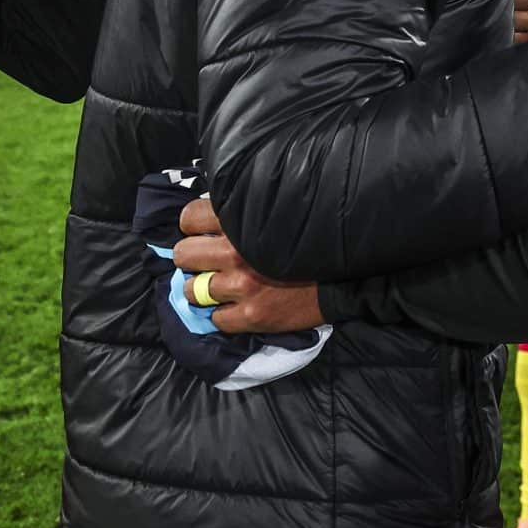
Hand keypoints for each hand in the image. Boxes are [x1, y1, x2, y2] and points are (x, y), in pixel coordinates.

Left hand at [170, 198, 326, 335]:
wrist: (343, 277)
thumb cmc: (309, 240)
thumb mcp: (277, 212)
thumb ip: (244, 209)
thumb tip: (210, 214)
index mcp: (242, 220)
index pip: (190, 218)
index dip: (192, 226)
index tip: (202, 232)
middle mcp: (236, 252)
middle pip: (184, 254)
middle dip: (192, 258)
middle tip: (206, 261)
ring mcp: (242, 286)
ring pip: (191, 291)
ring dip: (201, 289)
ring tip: (217, 286)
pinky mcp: (251, 315)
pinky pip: (215, 318)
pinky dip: (223, 314)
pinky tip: (236, 305)